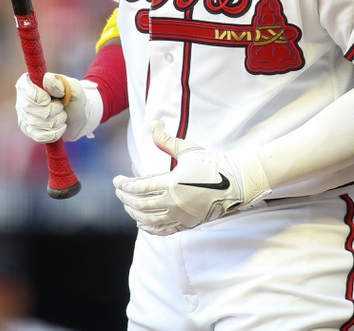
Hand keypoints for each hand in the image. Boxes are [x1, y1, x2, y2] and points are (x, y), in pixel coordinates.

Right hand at [14, 72, 101, 142]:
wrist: (78, 114)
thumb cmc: (71, 95)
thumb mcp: (70, 85)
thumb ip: (58, 83)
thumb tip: (46, 81)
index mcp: (29, 83)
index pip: (24, 89)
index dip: (38, 96)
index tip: (50, 98)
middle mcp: (23, 99)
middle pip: (28, 107)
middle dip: (50, 109)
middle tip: (61, 107)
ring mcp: (24, 117)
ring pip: (34, 123)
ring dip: (55, 121)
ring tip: (63, 116)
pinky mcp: (30, 131)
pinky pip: (38, 136)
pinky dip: (54, 133)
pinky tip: (61, 127)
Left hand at [113, 122, 269, 234]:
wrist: (236, 181)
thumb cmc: (212, 162)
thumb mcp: (187, 149)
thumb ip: (166, 140)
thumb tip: (154, 124)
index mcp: (172, 182)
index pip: (140, 187)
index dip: (124, 184)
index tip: (116, 180)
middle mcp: (174, 202)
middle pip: (140, 204)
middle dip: (125, 198)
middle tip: (119, 190)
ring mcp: (181, 216)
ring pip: (149, 220)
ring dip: (134, 213)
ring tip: (128, 205)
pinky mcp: (188, 224)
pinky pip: (163, 230)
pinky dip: (149, 228)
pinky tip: (142, 223)